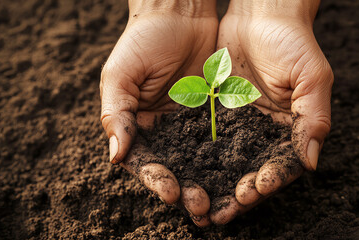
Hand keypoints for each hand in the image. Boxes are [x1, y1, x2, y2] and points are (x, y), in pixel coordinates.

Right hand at [100, 0, 216, 226]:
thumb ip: (115, 115)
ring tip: (225, 200)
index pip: (146, 163)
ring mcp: (194, 125)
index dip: (157, 180)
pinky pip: (228, 141)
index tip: (171, 192)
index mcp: (140, 127)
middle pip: (178, 169)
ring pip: (204, 162)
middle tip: (202, 206)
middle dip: (189, 190)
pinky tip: (243, 173)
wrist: (180, 12)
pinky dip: (234, 159)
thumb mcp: (119, 75)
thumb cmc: (142, 40)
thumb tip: (115, 157)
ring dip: (213, 182)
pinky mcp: (219, 114)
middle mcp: (168, 131)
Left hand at [210, 0, 333, 223]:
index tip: (253, 191)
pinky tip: (182, 173)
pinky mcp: (213, 113)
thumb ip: (313, 119)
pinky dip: (194, 158)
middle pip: (249, 172)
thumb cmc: (292, 41)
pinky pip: (202, 140)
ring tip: (198, 203)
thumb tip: (310, 162)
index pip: (280, 166)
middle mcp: (261, 133)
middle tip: (220, 212)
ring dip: (212, 184)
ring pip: (224, 163)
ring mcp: (236, 125)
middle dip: (235, 194)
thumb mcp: (311, 77)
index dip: (269, 181)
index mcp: (287, 131)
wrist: (258, 14)